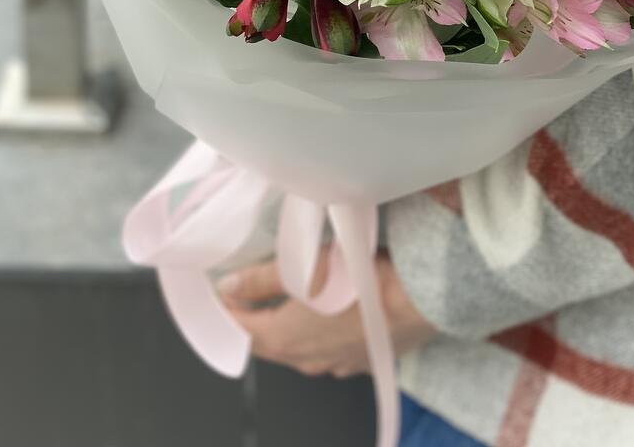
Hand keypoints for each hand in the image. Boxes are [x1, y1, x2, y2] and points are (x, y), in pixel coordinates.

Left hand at [217, 251, 435, 378]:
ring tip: (279, 306)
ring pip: (298, 350)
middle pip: (267, 344)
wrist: (415, 298)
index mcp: (284, 339)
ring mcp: (335, 364)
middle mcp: (306, 360)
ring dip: (284, 330)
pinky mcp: (361, 360)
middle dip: (251, 322)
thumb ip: (261, 280)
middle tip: (242, 299)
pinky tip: (322, 320)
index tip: (218, 295)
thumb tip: (228, 287)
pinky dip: (315, 336)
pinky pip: (326, 351)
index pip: (241, 330)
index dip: (226, 312)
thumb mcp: (301, 269)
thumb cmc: (357, 280)